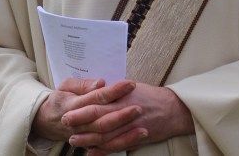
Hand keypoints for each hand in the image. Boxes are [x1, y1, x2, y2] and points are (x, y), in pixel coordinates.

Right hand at [31, 77, 136, 142]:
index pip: (97, 97)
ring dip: (125, 131)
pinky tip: (138, 136)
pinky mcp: (90, 143)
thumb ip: (83, 84)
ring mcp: (84, 135)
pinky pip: (107, 146)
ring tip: (142, 124)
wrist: (47, 121)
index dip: (114, 91)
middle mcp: (80, 122)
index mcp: (74, 104)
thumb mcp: (66, 86)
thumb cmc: (61, 99)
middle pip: (103, 119)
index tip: (130, 84)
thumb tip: (101, 83)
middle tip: (139, 106)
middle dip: (122, 114)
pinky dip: (123, 143)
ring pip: (106, 135)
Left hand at [62, 81, 193, 154]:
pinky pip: (117, 146)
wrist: (173, 109)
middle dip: (80, 122)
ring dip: (88, 139)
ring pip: (106, 134)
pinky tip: (92, 152)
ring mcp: (131, 126)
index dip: (82, 108)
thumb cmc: (152, 96)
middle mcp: (126, 110)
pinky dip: (103, 151)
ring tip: (74, 140)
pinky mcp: (136, 137)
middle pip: (99, 118)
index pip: (98, 101)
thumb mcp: (132, 88)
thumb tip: (97, 90)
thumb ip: (115, 92)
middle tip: (65, 125)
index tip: (67, 110)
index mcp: (123, 96)